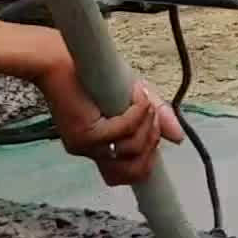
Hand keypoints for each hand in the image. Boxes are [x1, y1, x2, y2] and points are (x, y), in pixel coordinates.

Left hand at [31, 46, 182, 186]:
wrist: (60, 60)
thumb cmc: (96, 76)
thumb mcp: (137, 100)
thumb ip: (157, 120)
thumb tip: (177, 139)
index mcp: (102, 148)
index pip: (127, 176)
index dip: (147, 167)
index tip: (158, 149)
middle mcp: (93, 152)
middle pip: (136, 169)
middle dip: (152, 140)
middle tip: (152, 111)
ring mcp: (88, 146)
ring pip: (133, 149)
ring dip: (146, 121)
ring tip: (142, 98)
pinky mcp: (86, 134)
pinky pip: (125, 130)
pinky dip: (137, 111)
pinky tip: (136, 94)